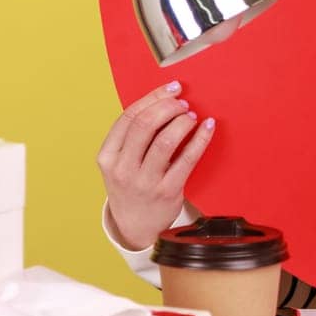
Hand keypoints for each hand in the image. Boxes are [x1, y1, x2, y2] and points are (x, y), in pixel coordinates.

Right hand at [95, 81, 215, 250]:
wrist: (136, 226)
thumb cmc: (131, 185)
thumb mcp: (119, 162)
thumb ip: (132, 136)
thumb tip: (162, 99)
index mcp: (107, 157)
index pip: (128, 117)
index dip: (152, 98)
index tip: (171, 89)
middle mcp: (123, 169)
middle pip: (145, 125)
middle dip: (168, 107)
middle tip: (182, 103)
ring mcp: (145, 182)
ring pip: (165, 140)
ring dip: (183, 121)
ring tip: (191, 116)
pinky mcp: (167, 191)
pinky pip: (187, 158)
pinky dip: (200, 138)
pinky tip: (207, 126)